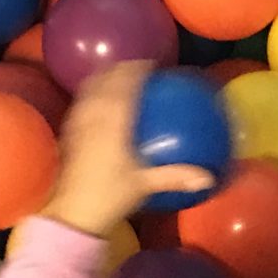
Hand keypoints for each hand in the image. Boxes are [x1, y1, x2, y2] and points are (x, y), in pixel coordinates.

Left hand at [42, 62, 217, 237]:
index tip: (152, 65)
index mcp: (112, 122)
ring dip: (104, 78)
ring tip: (119, 78)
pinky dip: (93, 95)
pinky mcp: (68, 133)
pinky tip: (101, 103)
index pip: (124, 84)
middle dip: (120, 69)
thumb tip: (209, 178)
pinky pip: (81, 103)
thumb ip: (176, 176)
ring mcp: (77, 123)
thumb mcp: (145, 185)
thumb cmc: (110, 196)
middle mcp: (92, 116)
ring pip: (89, 88)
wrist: (73, 213)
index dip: (137, 69)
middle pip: (104, 80)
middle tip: (138, 68)